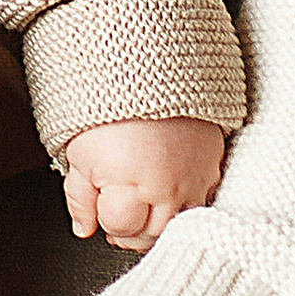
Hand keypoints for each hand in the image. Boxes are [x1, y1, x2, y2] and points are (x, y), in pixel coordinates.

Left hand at [60, 114, 226, 247]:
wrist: (147, 63)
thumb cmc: (111, 103)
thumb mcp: (80, 151)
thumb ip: (80, 197)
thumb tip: (84, 227)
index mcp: (135, 185)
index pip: (122, 227)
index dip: (105, 218)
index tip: (100, 201)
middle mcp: (172, 187)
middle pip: (153, 233)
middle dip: (131, 227)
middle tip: (116, 206)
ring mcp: (197, 176)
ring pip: (180, 221)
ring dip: (158, 217)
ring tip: (139, 196)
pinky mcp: (214, 161)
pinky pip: (202, 197)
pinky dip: (182, 198)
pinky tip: (165, 183)